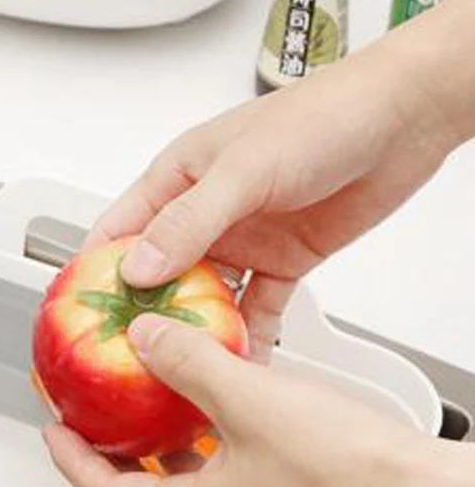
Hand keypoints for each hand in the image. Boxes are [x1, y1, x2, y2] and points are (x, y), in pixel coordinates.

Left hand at [43, 315, 467, 486]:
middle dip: (105, 461)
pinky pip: (218, 481)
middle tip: (89, 426)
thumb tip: (144, 338)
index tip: (52, 431)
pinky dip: (199, 450)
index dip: (70, 461)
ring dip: (154, 455)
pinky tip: (216, 414)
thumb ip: (189, 362)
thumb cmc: (345, 467)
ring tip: (145, 413)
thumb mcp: (249, 399)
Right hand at [89, 37, 460, 360]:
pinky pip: (255, 309)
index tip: (82, 320)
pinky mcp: (280, 262)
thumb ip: (189, 221)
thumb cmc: (322, 117)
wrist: (404, 118)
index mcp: (176, 181)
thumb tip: (138, 269)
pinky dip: (248, 336)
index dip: (94, 276)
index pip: (117, 235)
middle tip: (132, 360)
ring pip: (205, 299)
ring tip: (183, 370)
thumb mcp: (243, 169)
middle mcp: (202, 216)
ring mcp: (241, 241)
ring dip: (196, 332)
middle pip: (157, 277)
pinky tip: (240, 361)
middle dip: (145, 317)